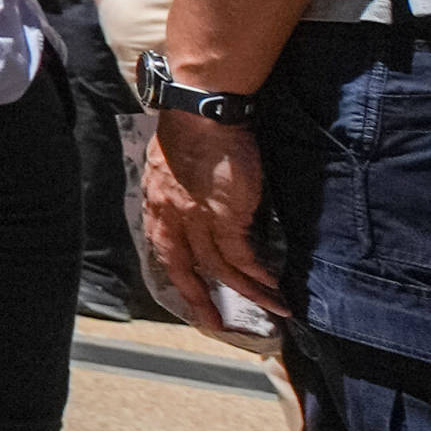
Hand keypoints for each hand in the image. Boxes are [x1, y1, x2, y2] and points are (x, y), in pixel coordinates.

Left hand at [145, 106, 285, 321]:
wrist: (201, 108)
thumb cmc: (191, 128)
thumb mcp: (170, 162)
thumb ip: (177, 188)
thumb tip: (192, 203)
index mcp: (156, 201)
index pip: (163, 247)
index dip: (178, 273)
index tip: (190, 292)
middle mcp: (171, 214)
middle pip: (183, 267)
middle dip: (199, 298)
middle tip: (216, 323)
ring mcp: (197, 217)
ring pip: (219, 268)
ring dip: (248, 293)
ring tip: (272, 309)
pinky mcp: (225, 214)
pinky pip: (240, 256)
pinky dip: (257, 275)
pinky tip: (274, 286)